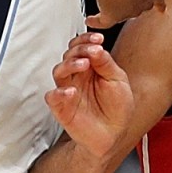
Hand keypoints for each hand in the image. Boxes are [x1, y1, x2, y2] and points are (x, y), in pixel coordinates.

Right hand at [47, 33, 133, 156]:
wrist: (114, 134)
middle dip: (79, 50)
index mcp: (91, 67)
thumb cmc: (117, 107)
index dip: (87, 39)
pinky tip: (71, 92)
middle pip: (69, 55)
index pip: (82, 46)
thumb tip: (96, 47)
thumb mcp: (118, 81)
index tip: (98, 38)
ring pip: (59, 71)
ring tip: (84, 65)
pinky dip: (59, 93)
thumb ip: (106, 64)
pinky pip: (53, 97)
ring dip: (69, 65)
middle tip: (91, 51)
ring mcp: (68, 91)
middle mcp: (77, 76)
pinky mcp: (62, 108)